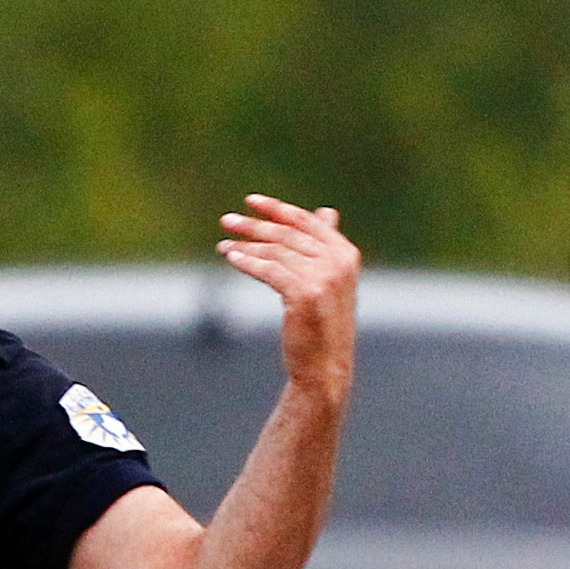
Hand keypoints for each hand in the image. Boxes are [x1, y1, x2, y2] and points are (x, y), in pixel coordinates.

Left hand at [219, 196, 360, 404]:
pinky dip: (247, 262)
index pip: (306, 222)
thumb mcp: (329, 279)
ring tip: (224, 245)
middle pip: (287, 235)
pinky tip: (231, 258)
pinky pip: (269, 270)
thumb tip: (326, 211)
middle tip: (227, 220)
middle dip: (254, 226)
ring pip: (275, 252)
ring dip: (245, 246)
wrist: (325, 366)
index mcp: (346, 254)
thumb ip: (326, 245)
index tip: (251, 201)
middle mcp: (338, 262)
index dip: (277, 209)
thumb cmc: (323, 323)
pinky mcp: (304, 293)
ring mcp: (323, 277)